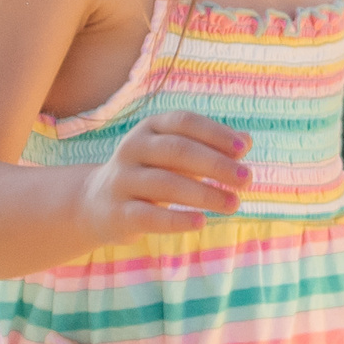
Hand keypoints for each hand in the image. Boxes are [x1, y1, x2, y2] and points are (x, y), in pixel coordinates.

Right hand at [79, 110, 249, 241]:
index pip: (184, 122)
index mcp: (149, 128)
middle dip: (215, 164)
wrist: (96, 203)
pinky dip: (177, 220)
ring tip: (234, 204)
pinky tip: (202, 222)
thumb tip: (247, 140)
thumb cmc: (152, 173)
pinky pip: (149, 216)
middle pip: (177, 150)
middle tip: (247, 179)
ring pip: (166, 183)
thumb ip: (211, 146)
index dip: (215, 133)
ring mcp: (123, 180)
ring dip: (204, 194)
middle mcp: (132, 148)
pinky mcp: (118, 213)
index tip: (243, 150)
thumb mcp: (177, 155)